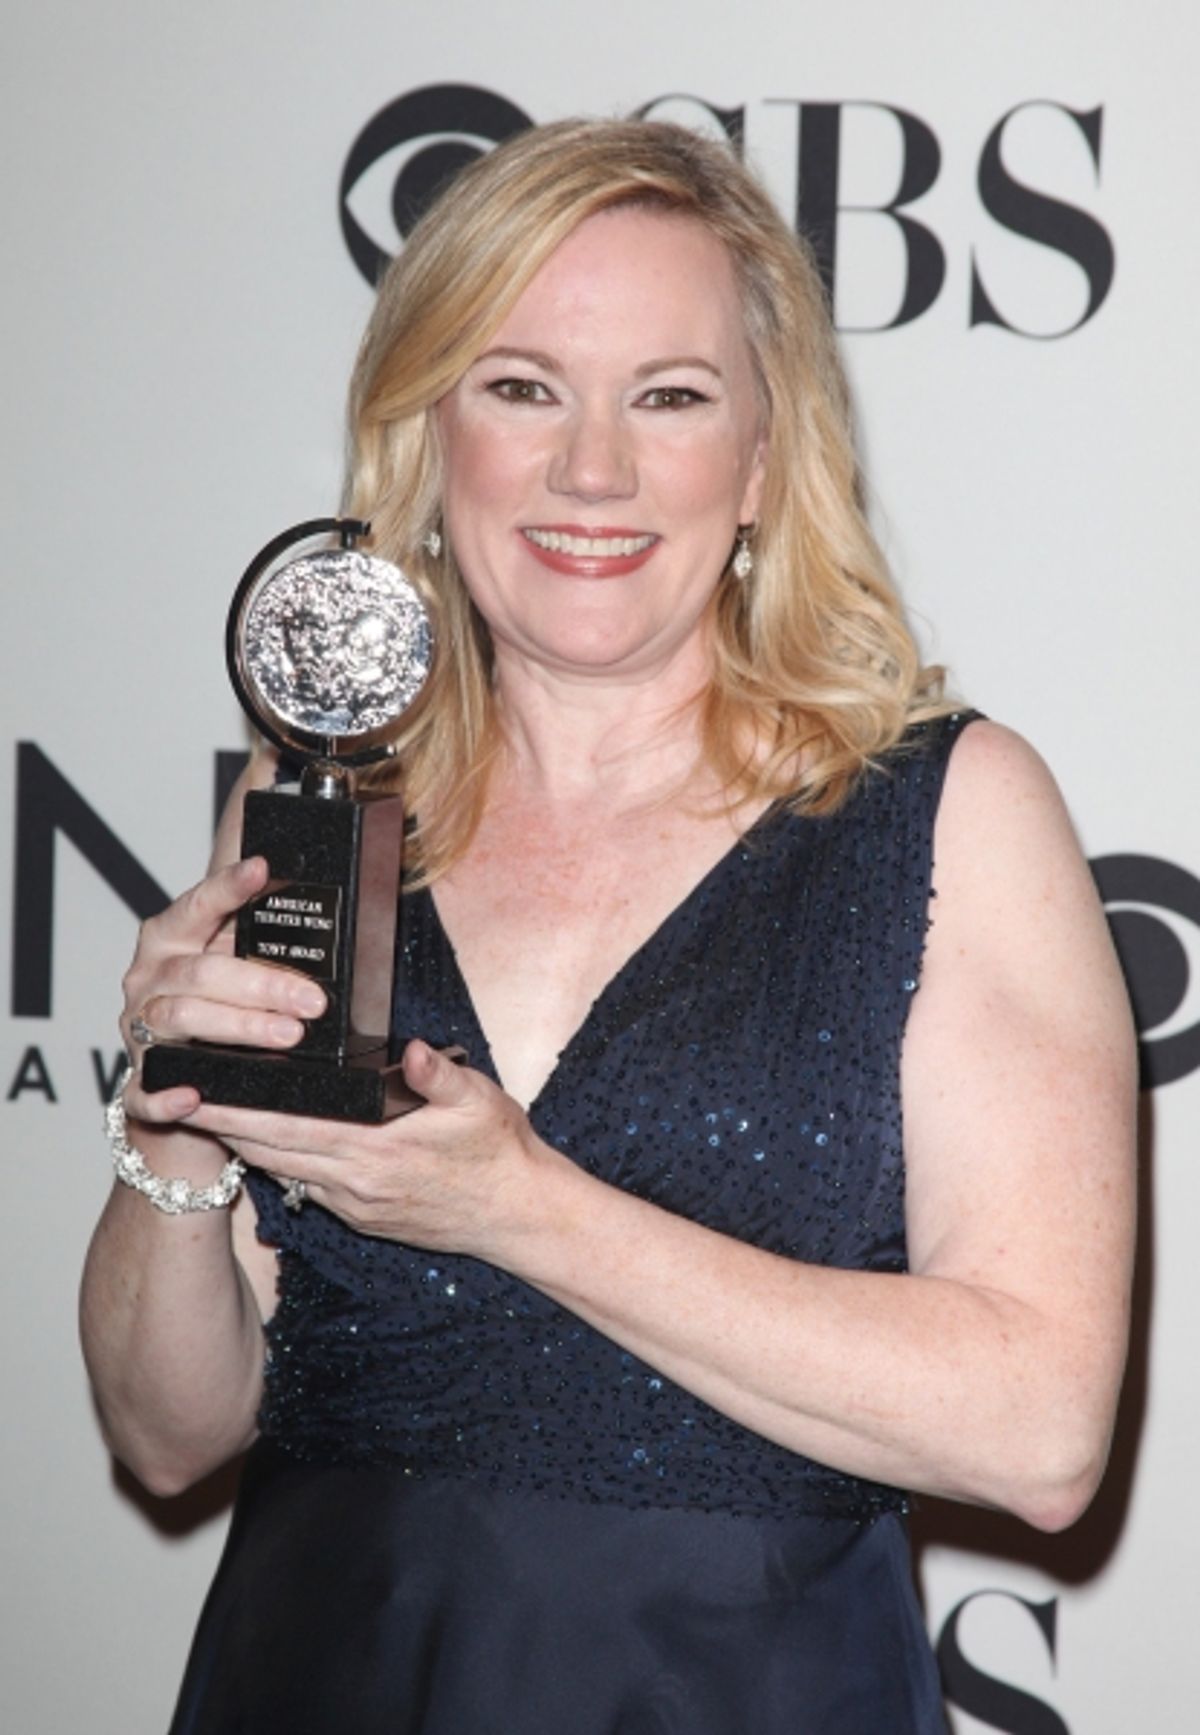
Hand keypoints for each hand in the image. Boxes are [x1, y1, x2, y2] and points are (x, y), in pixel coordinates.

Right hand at [120, 855, 326, 1129]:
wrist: (184, 1076)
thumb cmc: (219, 1006)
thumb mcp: (235, 963)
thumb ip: (260, 941)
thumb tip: (327, 919)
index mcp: (170, 940)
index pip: (198, 905)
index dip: (227, 887)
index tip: (262, 869)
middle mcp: (150, 979)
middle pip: (200, 973)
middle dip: (262, 986)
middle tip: (313, 1000)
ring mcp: (140, 1030)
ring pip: (181, 1020)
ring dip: (239, 1029)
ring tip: (290, 1035)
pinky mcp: (140, 1081)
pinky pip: (145, 1092)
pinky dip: (167, 1095)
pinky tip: (195, 1096)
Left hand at [181, 1040, 548, 1259]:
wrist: (519, 1216)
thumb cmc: (500, 1152)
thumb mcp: (481, 1102)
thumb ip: (440, 1076)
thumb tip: (413, 1051)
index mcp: (377, 1149)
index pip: (288, 1127)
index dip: (238, 1111)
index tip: (198, 1091)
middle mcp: (356, 1182)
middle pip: (270, 1151)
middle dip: (221, 1125)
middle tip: (175, 1097)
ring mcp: (355, 1204)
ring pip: (282, 1170)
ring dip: (242, 1144)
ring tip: (204, 1114)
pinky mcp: (362, 1215)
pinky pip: (305, 1185)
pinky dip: (276, 1162)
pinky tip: (259, 1142)